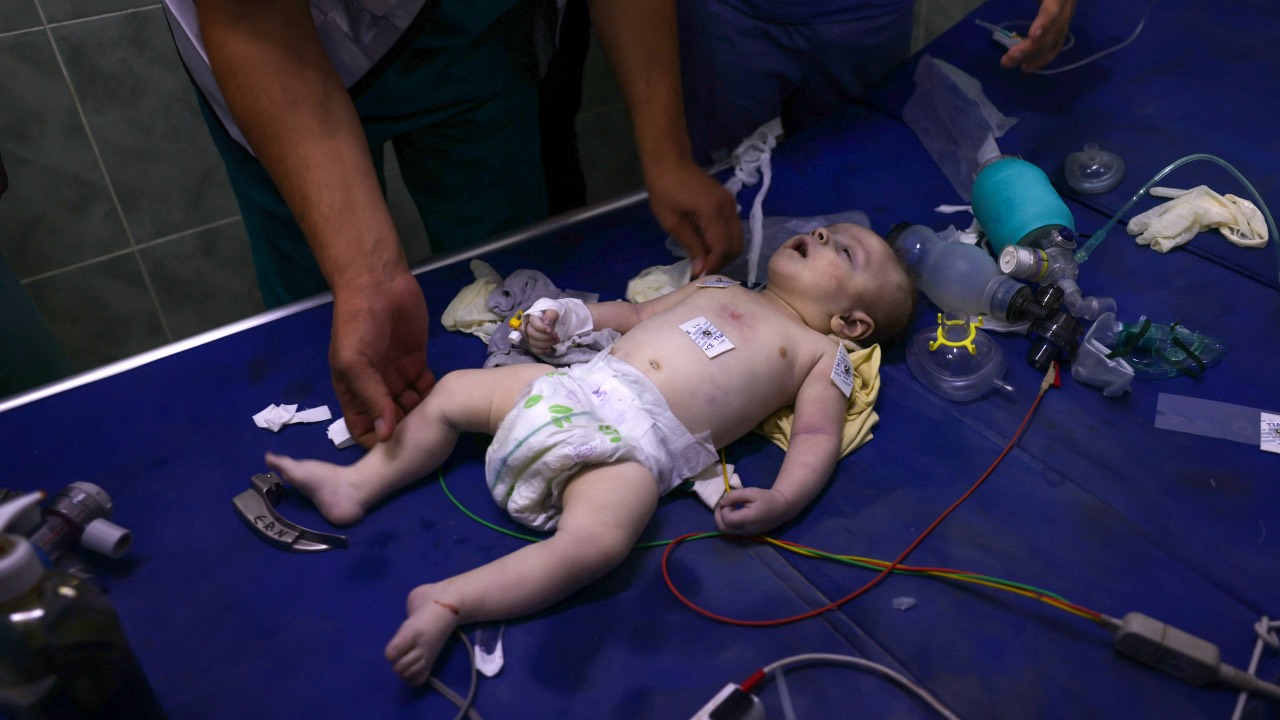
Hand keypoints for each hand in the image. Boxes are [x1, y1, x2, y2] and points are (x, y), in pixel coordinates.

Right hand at [329, 270, 434, 447]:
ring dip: (422, 416)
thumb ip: (372, 398)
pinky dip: (434, 396)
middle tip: (424, 441)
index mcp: (353, 391)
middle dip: (404, 432)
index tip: (395, 453)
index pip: (362, 428)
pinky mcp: (417, 362)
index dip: (375, 442)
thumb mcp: (356, 364)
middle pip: (390, 421)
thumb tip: (385, 436)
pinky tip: (446, 404)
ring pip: (411, 407)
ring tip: (438, 425)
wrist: (379, 284)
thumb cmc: (358, 324)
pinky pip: (427, 388)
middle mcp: (375, 387)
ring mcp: (397, 375)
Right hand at [524, 310, 560, 356]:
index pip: (533, 323)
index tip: (550, 331)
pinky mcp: (534, 344)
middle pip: (532, 333)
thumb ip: (550, 315)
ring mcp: (531, 336)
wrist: (560, 319)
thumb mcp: (555, 310)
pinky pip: (535, 349)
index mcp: (533, 316)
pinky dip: (542, 350)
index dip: (541, 328)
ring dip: (546, 344)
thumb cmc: (555, 314)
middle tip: (556, 336)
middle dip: (545, 337)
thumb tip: (546, 323)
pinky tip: (550, 348)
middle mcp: (529, 326)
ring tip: (556, 341)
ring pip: (533, 342)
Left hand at [645, 159, 741, 276]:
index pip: (722, 247)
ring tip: (705, 260)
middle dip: (722, 261)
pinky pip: (733, 228)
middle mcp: (728, 208)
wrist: (669, 161)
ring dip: (724, 253)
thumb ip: (691, 245)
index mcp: (713, 211)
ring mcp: (731, 204)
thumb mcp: (672, 222)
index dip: (713, 265)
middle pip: (736, 245)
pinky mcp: (728, 202)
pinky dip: (724, 241)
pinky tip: (708, 246)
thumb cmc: (664, 189)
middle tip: (702, 270)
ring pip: (737, 238)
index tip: (699, 276)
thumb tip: (700, 270)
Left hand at [714, 487, 791, 535]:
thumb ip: (734, 496)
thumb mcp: (751, 492)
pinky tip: (732, 513)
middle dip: (718, 515)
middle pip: (723, 528)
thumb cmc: (767, 498)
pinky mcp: (747, 535)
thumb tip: (721, 503)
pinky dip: (727, 523)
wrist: (781, 508)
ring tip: (727, 508)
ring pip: (725, 531)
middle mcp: (746, 530)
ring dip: (722, 519)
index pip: (727, 519)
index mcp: (748, 520)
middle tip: (722, 504)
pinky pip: (732, 531)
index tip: (730, 500)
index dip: (724, 509)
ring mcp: (746, 534)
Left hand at [1000, 0, 1075, 71]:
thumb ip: (1036, 0)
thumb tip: (1023, 26)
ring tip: (1010, 64)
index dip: (1046, 21)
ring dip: (1033, 57)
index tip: (1033, 35)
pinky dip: (1041, 58)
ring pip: (1054, 42)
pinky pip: (1055, 45)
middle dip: (1030, 48)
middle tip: (1007, 59)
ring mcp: (1067, 16)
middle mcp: (1067, 6)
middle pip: (1052, 31)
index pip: (1053, 8)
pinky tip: (1025, 67)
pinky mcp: (1063, 24)